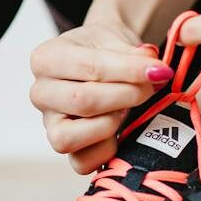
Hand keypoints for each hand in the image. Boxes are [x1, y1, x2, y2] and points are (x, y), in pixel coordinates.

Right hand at [29, 19, 169, 173]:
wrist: (101, 57)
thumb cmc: (105, 48)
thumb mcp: (117, 38)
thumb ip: (133, 53)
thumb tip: (153, 67)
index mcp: (45, 59)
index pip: (89, 67)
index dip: (129, 71)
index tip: (159, 70)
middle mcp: (41, 93)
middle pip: (81, 102)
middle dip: (126, 95)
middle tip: (151, 87)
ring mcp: (50, 123)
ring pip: (70, 138)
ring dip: (110, 124)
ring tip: (128, 108)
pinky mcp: (65, 146)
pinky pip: (80, 162)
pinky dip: (106, 150)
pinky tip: (121, 129)